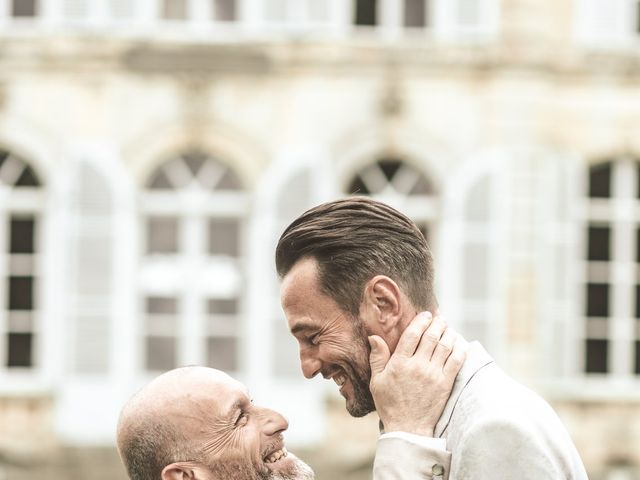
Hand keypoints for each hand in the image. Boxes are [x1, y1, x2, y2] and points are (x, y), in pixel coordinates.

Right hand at [368, 311, 465, 436]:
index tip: (426, 314)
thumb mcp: (376, 380)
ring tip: (448, 327)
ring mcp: (434, 374)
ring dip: (449, 332)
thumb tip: (374, 337)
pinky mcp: (445, 383)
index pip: (412, 334)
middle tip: (439, 317)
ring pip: (445, 345)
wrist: (408, 428)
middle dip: (437, 323)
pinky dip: (459, 348)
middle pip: (432, 336)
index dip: (421, 321)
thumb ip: (377, 357)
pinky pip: (457, 361)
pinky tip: (459, 342)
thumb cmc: (390, 404)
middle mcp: (418, 366)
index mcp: (400, 363)